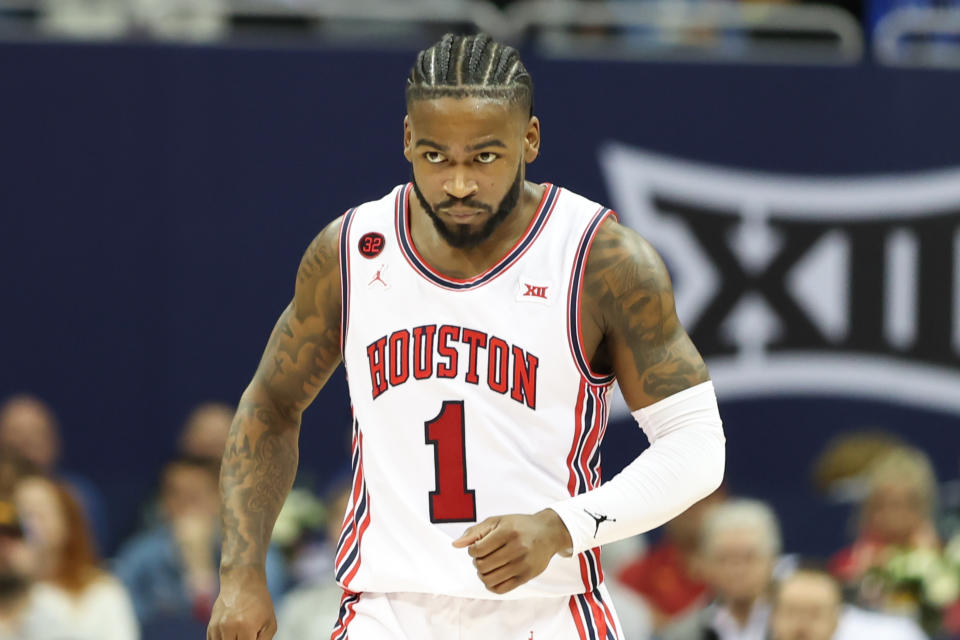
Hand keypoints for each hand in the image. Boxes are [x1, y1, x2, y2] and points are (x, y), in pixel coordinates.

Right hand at [207, 567, 276, 639]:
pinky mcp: (210, 627)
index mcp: (245, 627)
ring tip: (239, 634)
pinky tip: (232, 636)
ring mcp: (217, 628)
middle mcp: (228, 628)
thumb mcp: (270, 623)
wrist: (242, 582)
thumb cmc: (260, 603)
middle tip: (247, 635)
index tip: (253, 638)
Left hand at [452, 509, 572, 593]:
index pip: (477, 550)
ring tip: (488, 565)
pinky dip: (491, 584)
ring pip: (489, 579)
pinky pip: (500, 589)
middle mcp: (517, 548)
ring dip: (483, 574)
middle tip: (483, 556)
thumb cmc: (519, 526)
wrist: (548, 533)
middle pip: (482, 565)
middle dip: (477, 562)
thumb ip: (475, 532)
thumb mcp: (497, 521)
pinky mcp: (527, 576)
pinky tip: (494, 574)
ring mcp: (523, 564)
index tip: (478, 547)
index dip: (472, 550)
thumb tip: (455, 545)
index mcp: (508, 531)